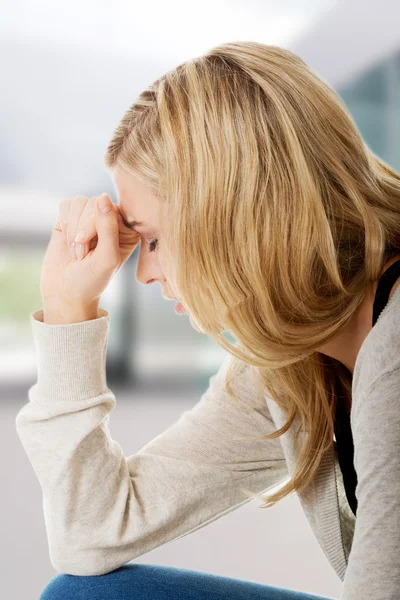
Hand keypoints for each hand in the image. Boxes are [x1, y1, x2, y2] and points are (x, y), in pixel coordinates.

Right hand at [40, 194, 140, 316]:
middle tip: (82, 255)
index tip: (93, 249)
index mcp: (128, 230)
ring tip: (76, 251)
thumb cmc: (92, 280)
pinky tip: (68, 242)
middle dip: (84, 230)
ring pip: (80, 202)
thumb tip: (102, 196)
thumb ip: (108, 228)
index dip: (99, 225)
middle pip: (96, 202)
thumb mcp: (106, 257)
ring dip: (73, 229)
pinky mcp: (71, 218)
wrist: (66, 292)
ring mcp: (90, 218)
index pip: (114, 209)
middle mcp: (111, 220)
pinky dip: (64, 224)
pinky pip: (66, 205)